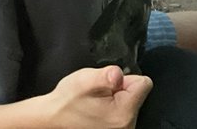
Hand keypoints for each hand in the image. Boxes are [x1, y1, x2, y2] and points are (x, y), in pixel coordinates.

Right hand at [34, 65, 151, 128]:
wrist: (52, 119)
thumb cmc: (67, 100)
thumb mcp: (85, 80)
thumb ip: (106, 75)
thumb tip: (119, 74)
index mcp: (124, 113)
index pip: (144, 84)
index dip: (126, 79)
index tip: (110, 85)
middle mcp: (128, 127)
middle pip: (138, 94)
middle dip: (121, 89)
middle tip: (100, 95)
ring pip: (131, 102)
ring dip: (116, 99)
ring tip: (97, 103)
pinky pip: (124, 111)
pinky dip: (113, 108)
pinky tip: (98, 111)